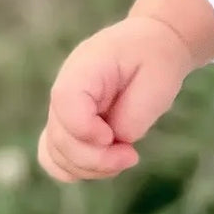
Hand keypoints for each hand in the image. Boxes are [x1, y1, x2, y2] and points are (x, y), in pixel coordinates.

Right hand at [37, 15, 193, 180]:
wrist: (152, 45)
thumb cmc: (156, 58)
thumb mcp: (157, 81)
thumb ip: (133, 116)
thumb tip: (115, 141)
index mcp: (84, 67)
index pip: (66, 102)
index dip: (85, 130)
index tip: (113, 137)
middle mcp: (66, 89)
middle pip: (59, 137)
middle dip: (95, 159)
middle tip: (131, 156)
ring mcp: (63, 109)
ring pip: (55, 154)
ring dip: (89, 168)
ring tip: (123, 158)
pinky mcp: (69, 125)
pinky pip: (56, 156)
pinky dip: (78, 168)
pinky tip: (107, 164)